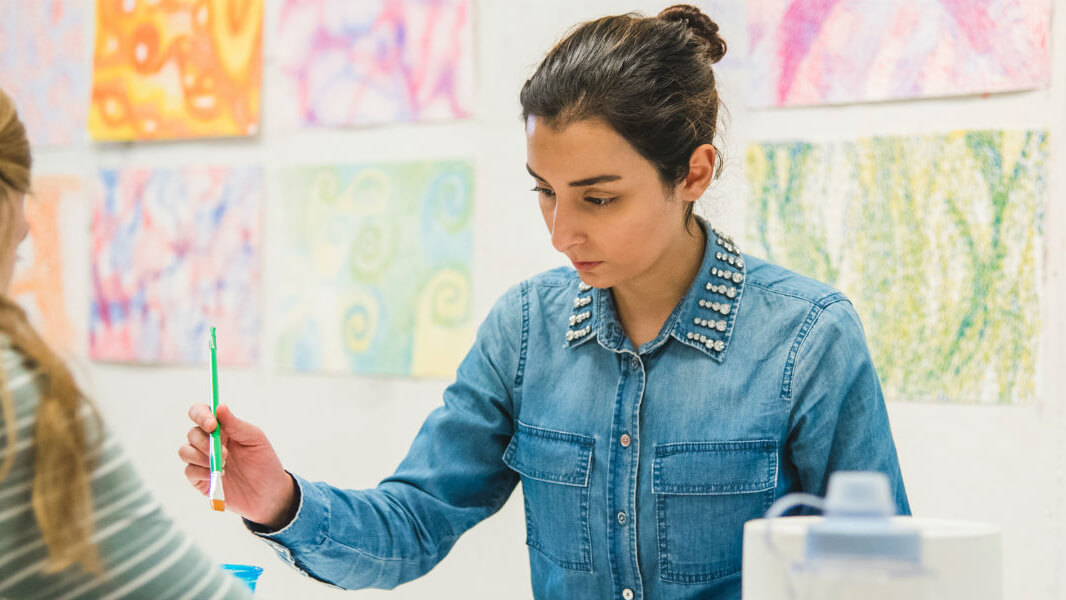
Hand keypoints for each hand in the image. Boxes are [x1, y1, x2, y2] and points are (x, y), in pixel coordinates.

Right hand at [179, 404, 297, 528]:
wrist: (268, 494)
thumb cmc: (264, 463)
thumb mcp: (255, 440)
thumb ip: (236, 425)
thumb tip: (219, 406)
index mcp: (222, 428)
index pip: (201, 413)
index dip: (201, 415)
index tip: (211, 425)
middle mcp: (209, 442)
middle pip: (192, 433)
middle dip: (205, 442)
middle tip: (226, 454)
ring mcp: (202, 461)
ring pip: (184, 451)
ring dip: (201, 457)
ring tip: (223, 465)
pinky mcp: (199, 479)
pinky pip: (189, 470)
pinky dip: (201, 471)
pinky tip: (217, 476)